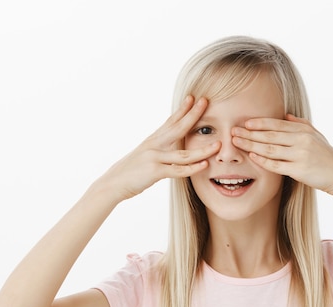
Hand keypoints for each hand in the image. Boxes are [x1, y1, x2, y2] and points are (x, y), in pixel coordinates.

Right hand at [98, 96, 220, 201]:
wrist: (113, 183)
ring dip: (203, 150)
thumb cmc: (131, 170)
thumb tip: (169, 143)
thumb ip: (158, 147)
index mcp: (153, 140)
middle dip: (193, 115)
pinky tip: (205, 165)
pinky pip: (178, 170)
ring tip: (218, 144)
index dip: (182, 109)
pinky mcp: (155, 172)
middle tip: (205, 102)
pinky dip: (192, 168)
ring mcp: (155, 158)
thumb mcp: (145, 154)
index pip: (170, 121)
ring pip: (184, 154)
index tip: (193, 97)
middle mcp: (154, 145)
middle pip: (178, 128)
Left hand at [231, 114, 332, 194]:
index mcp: (303, 131)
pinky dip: (262, 160)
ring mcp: (300, 155)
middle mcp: (301, 141)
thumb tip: (286, 116)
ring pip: (270, 149)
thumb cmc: (326, 155)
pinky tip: (251, 156)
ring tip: (237, 142)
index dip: (260, 123)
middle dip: (250, 133)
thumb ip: (300, 124)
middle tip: (233, 131)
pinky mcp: (299, 170)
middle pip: (270, 136)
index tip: (245, 123)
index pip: (277, 125)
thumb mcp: (316, 135)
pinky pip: (276, 165)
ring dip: (251, 145)